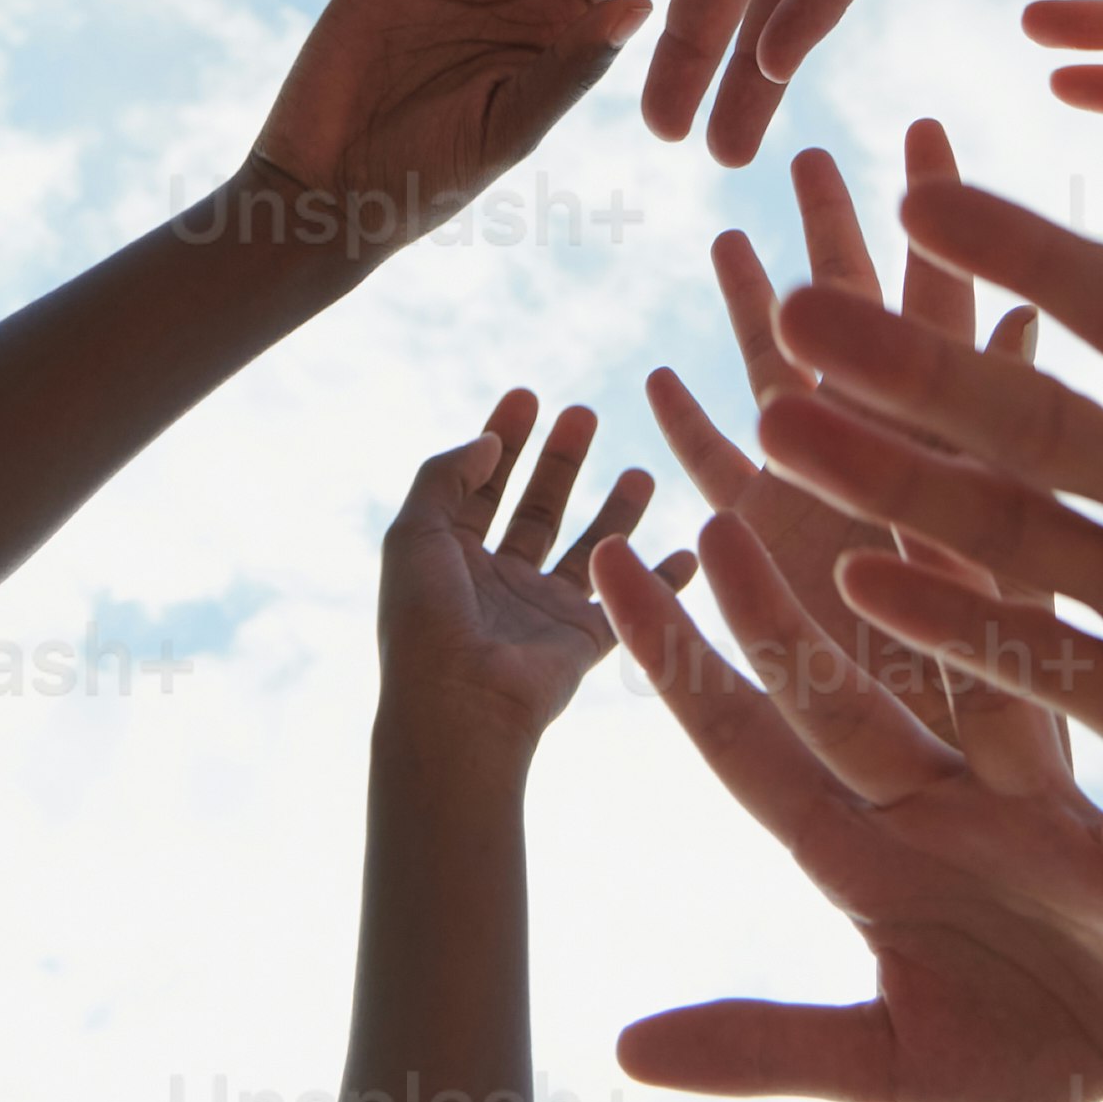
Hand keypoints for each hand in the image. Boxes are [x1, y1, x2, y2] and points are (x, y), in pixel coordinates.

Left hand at [378, 390, 681, 742]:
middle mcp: (496, 582)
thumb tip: (488, 440)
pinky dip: (662, 580)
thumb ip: (445, 475)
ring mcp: (540, 612)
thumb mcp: (414, 531)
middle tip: (584, 413)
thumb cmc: (427, 620)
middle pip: (535, 508)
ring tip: (640, 471)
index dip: (502, 439)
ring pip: (587, 550)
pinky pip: (628, 603)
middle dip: (559, 461)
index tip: (528, 396)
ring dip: (614, 511)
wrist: (461, 705)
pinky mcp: (581, 643)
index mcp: (450, 557)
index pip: (480, 485)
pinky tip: (688, 552)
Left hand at [600, 218, 1102, 1101]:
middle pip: (841, 578)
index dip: (685, 645)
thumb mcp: (895, 1065)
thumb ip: (766, 1045)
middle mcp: (930, 742)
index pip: (748, 717)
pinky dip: (1078, 509)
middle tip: (738, 296)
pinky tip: (1058, 393)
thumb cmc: (1033, 1050)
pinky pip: (1102, 625)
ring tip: (902, 268)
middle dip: (788, 434)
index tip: (616, 550)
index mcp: (859, 817)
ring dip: (937, 414)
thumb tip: (623, 1054)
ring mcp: (1027, 725)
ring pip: (968, 547)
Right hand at [749, 169, 1102, 838]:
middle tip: (799, 314)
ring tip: (777, 427)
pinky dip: (951, 624)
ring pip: (1000, 530)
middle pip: (1025, 418)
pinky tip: (856, 580)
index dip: (1032, 254)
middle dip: (912, 370)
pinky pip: (1036, 662)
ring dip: (893, 482)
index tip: (928, 191)